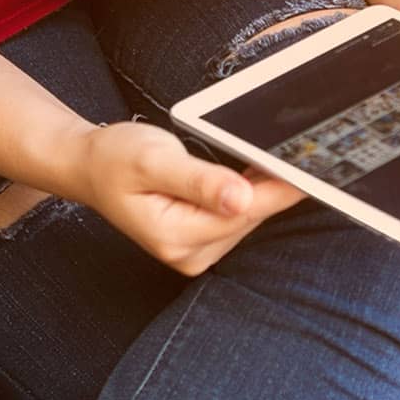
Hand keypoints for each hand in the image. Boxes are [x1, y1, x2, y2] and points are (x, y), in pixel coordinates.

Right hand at [76, 122, 304, 275]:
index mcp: (175, 237)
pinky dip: (249, 193)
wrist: (90, 167)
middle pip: (249, 215)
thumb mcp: (153, 161)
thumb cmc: (115, 158)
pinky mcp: (202, 241)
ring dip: (261, 187)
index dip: (279, 188)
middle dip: (271, 184)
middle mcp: (189, 252)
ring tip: (275, 154)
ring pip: (247, 215)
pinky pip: (238, 215)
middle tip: (299, 148)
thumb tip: (242, 199)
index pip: (243, 212)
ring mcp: (196, 250)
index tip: (310, 168)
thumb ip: (199, 181)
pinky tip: (256, 171)